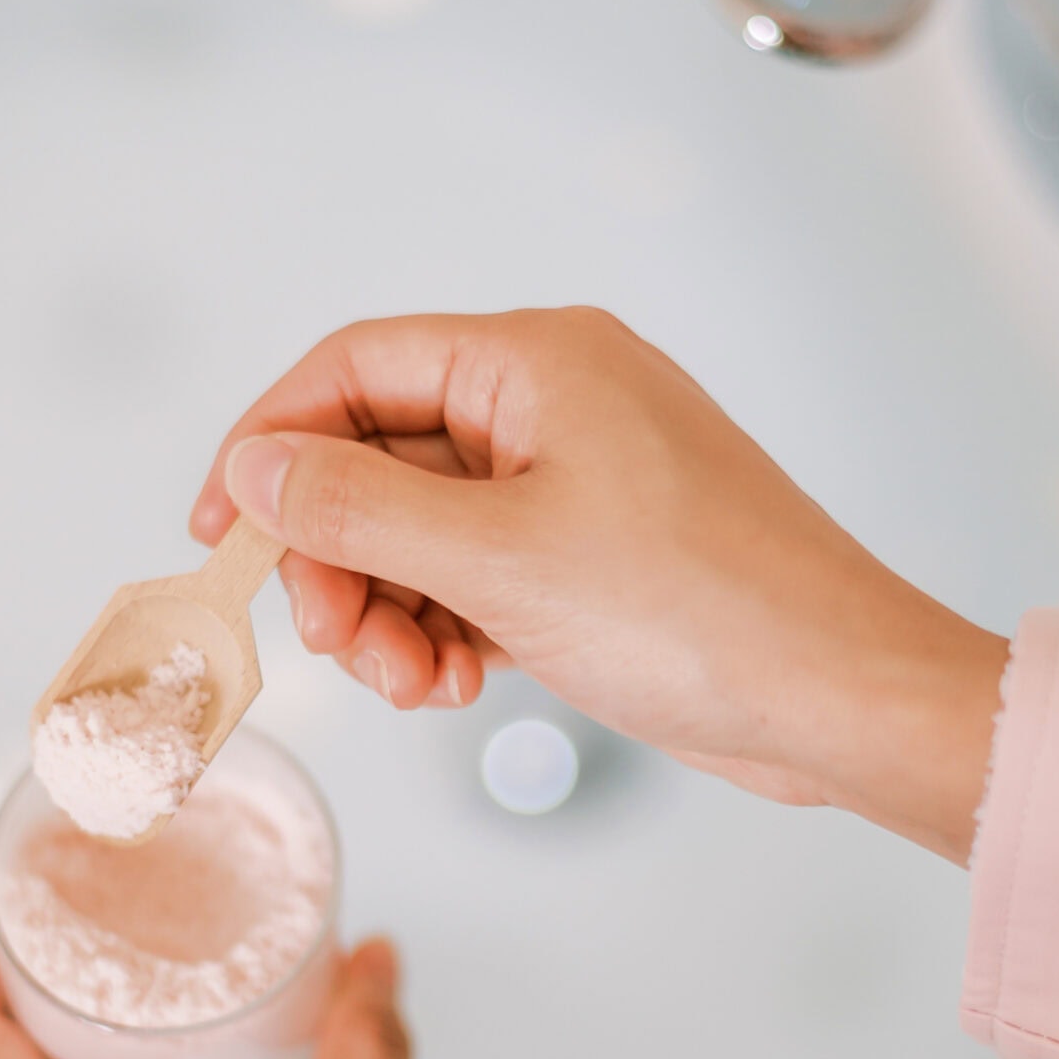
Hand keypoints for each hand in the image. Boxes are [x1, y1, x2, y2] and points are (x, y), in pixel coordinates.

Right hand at [190, 307, 1005, 860]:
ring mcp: (575, 483)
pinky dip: (447, 629)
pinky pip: (475, 577)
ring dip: (391, 611)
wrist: (839, 697)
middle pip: (378, 458)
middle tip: (339, 649)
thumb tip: (254, 467)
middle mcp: (553, 404)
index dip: (270, 445)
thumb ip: (359, 507)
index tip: (218, 536)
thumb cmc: (696, 611)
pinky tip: (459, 685)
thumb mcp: (498, 558)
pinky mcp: (592, 557)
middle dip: (341, 559)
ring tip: (417, 687)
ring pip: (421, 531)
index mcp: (536, 361)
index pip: (353, 369)